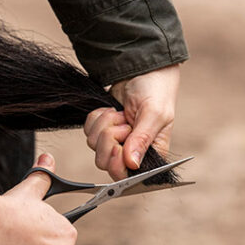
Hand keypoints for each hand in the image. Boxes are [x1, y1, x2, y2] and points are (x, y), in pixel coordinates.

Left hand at [84, 63, 179, 179]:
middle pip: (104, 162)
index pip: (127, 175)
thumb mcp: (154, 114)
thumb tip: (132, 163)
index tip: (118, 146)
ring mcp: (115, 141)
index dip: (117, 162)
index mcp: (151, 154)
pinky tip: (111, 110)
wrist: (141, 69)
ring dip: (104, 125)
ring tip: (120, 113)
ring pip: (94, 145)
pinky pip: (88, 131)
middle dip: (109, 139)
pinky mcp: (102, 129)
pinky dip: (97, 118)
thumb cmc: (156, 90)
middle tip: (124, 123)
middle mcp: (132, 152)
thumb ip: (142, 139)